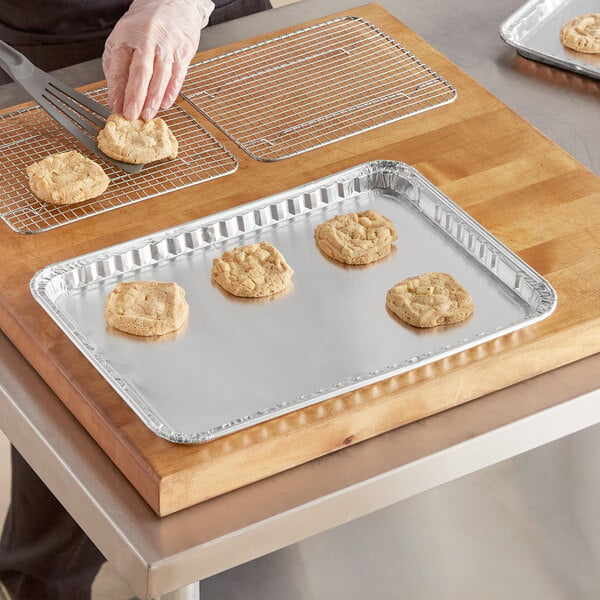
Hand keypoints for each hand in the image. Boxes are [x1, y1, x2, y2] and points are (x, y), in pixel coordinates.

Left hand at [102, 0, 212, 120]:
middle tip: (131, 115)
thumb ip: (118, 64)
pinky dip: (171, 91)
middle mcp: (148, 39)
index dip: (117, 89)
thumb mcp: (124, 37)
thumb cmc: (146, 24)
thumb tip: (116, 95)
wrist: (174, 3)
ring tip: (147, 114)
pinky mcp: (183, 52)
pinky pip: (177, 75)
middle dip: (135, 97)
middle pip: (141, 72)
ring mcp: (167, 46)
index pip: (119, 65)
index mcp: (127, 35)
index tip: (115, 107)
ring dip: (153, 99)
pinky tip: (164, 103)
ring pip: (160, 76)